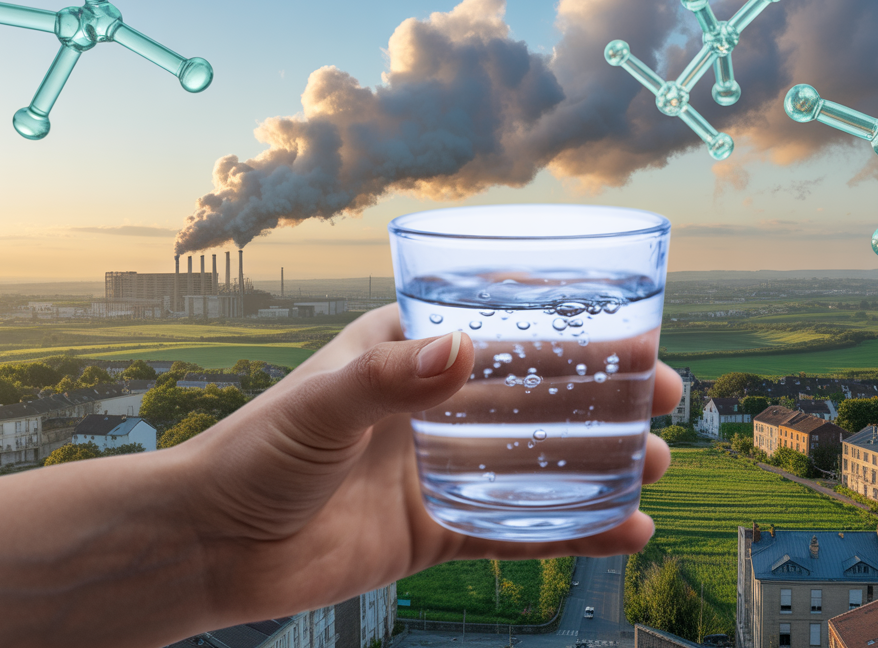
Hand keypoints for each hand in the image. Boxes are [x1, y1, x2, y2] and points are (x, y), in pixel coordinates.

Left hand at [182, 303, 679, 623]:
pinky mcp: (436, 529)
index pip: (502, 330)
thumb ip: (387, 377)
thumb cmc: (252, 455)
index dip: (571, 330)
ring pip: (537, 462)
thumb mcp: (319, 404)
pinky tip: (621, 531)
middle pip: (535, 395)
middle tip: (665, 397)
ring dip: (600, 462)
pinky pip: (515, 529)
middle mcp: (431, 406)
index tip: (635, 331)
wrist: (211, 547)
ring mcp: (438, 469)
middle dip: (604, 395)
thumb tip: (463, 347)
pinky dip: (569, 532)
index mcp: (407, 354)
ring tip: (656, 465)